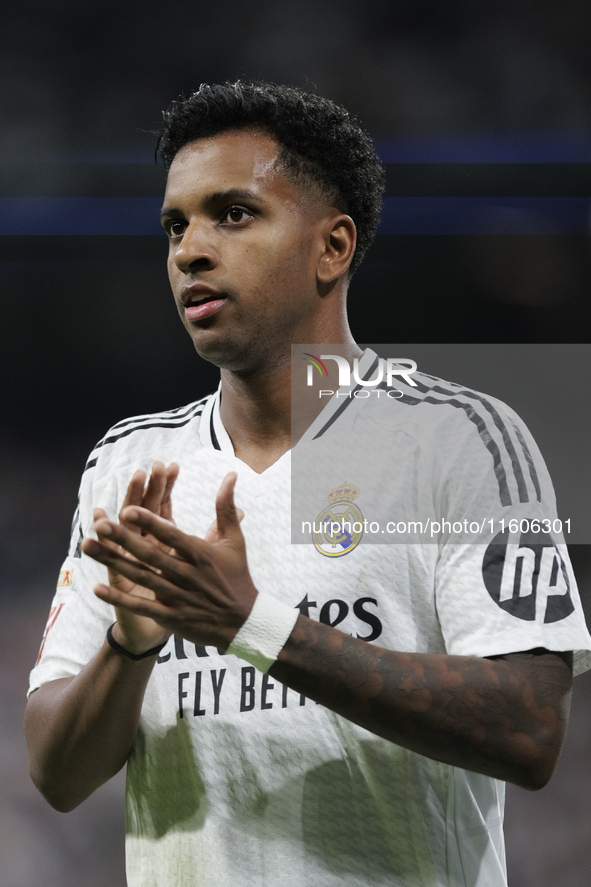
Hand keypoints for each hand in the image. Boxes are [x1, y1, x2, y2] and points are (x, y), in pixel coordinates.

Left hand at [81, 472, 256, 649]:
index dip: (149, 521)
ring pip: (140, 576)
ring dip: (112, 562)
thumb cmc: (237, 576)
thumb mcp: (234, 540)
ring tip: (87, 547)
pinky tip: (96, 588)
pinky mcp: (171, 616)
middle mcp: (186, 573)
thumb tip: (230, 475)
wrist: (244, 622)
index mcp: (200, 553)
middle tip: (99, 524)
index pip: (170, 535)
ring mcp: (177, 596)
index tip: (127, 508)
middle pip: (149, 553)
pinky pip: (141, 606)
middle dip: (123, 538)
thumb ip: (226, 507)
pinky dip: (118, 598)